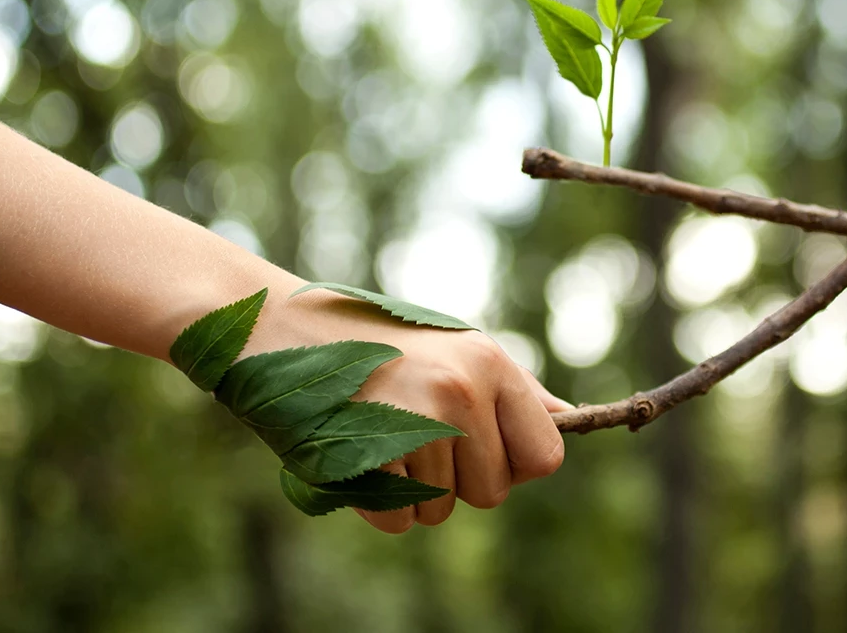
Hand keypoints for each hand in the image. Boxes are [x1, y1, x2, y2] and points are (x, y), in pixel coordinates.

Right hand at [245, 286, 571, 532]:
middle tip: (414, 434)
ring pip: (441, 509)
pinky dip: (377, 504)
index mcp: (489, 362)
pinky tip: (358, 455)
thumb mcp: (452, 346)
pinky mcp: (369, 454)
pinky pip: (399, 519)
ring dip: (412, 490)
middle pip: (492, 492)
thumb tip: (568, 418)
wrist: (279, 327)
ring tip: (379, 434)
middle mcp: (460, 390)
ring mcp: (414, 422)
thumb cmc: (374, 341)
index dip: (513, 465)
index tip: (480, 448)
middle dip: (458, 480)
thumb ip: (510, 388)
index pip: (545, 456)